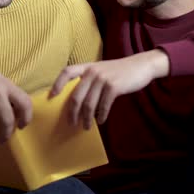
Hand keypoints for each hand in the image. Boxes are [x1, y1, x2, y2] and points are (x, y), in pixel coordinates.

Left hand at [50, 50, 169, 129]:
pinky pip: (103, 106)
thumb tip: (77, 101)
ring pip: (89, 104)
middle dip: (72, 113)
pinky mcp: (114, 87)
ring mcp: (103, 79)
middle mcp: (93, 72)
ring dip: (86, 119)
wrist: (141, 66)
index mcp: (88, 67)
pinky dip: (101, 116)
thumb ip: (89, 80)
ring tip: (86, 127)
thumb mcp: (102, 70)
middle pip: (76, 96)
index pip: (67, 72)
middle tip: (71, 124)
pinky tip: (101, 121)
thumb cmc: (119, 72)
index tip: (52, 96)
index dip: (58, 83)